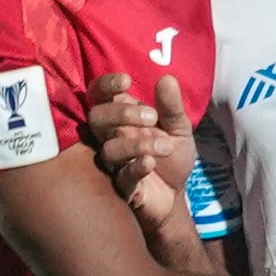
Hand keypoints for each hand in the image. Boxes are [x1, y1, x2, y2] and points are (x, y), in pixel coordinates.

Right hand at [88, 72, 192, 228]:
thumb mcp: (179, 129)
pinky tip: (150, 162)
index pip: (99, 95)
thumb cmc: (171, 158)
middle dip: (120, 114)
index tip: (126, 81)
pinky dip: (136, 167)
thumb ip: (172, 107)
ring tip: (165, 147)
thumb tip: (167, 78)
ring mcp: (113, 164)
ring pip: (108, 150)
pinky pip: (121, 177)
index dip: (106, 85)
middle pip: (96, 118)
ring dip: (136, 145)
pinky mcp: (121, 189)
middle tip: (151, 117)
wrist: (175, 196)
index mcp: (121, 118)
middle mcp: (110, 138)